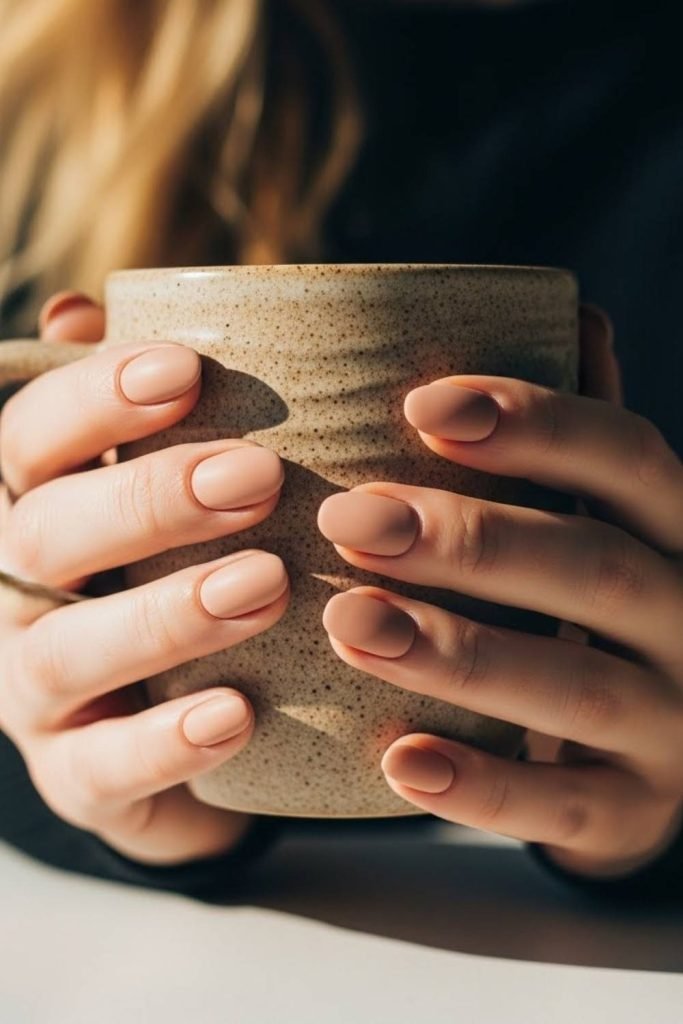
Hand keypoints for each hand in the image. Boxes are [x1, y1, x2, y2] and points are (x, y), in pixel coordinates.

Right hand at [0, 292, 288, 865]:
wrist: (174, 727)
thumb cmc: (172, 577)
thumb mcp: (155, 493)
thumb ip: (132, 414)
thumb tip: (77, 312)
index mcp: (35, 509)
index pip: (29, 439)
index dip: (94, 399)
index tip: (184, 371)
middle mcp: (18, 595)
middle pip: (46, 534)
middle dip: (147, 500)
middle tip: (258, 478)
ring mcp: (36, 694)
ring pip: (69, 652)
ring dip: (165, 616)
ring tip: (265, 583)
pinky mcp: (78, 780)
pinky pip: (103, 769)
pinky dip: (167, 743)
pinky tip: (239, 713)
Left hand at [318, 306, 682, 879]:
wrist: (634, 754)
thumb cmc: (583, 609)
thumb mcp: (595, 519)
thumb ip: (577, 437)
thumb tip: (573, 311)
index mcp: (670, 530)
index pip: (625, 456)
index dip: (534, 423)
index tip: (418, 406)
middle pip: (596, 567)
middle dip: (473, 539)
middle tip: (349, 521)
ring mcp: (672, 723)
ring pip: (577, 684)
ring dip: (459, 652)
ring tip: (350, 624)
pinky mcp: (634, 811)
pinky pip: (563, 804)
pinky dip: (482, 785)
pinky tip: (398, 760)